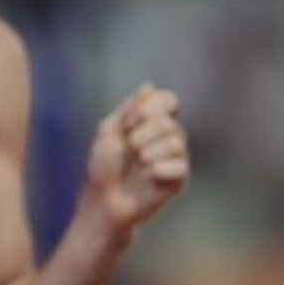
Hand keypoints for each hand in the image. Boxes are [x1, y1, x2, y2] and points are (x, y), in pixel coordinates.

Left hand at [83, 83, 188, 233]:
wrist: (104, 198)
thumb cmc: (104, 165)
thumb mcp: (109, 131)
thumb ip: (128, 109)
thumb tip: (149, 86)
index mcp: (153, 121)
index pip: (168, 100)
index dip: (150, 108)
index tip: (129, 122)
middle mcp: (169, 135)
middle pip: (168, 121)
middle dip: (142, 133)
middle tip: (129, 147)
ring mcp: (176, 157)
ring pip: (175, 141)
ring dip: (148, 151)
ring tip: (138, 163)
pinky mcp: (179, 178)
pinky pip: (179, 165)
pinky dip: (158, 169)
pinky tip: (149, 176)